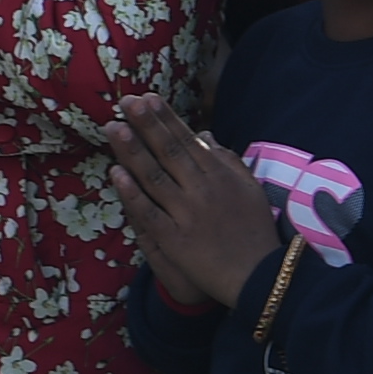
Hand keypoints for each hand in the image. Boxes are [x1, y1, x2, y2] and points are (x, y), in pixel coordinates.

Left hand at [115, 98, 286, 312]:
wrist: (258, 276)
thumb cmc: (255, 231)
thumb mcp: (249, 189)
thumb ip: (227, 160)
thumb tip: (203, 135)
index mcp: (220, 175)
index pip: (188, 141)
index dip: (166, 119)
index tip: (147, 98)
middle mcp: (203, 190)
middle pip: (169, 152)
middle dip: (146, 124)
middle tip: (125, 101)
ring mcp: (187, 214)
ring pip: (154, 177)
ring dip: (133, 152)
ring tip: (114, 128)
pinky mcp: (175, 240)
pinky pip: (149, 213)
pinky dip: (132, 194)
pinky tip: (116, 175)